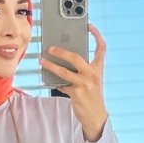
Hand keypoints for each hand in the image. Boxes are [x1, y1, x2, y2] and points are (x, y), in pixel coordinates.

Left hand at [40, 25, 108, 141]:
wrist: (96, 116)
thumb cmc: (92, 96)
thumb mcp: (92, 80)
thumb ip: (83, 69)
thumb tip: (65, 59)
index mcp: (98, 69)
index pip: (101, 48)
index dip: (96, 35)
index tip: (89, 26)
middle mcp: (92, 75)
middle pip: (76, 58)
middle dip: (61, 51)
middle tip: (50, 48)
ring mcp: (84, 85)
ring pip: (64, 72)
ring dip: (50, 66)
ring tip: (42, 61)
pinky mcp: (76, 94)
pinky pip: (61, 85)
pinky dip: (55, 82)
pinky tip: (50, 80)